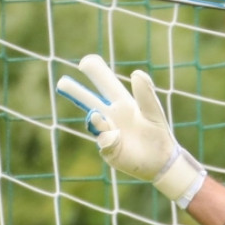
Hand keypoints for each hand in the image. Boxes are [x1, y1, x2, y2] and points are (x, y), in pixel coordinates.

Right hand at [56, 55, 206, 207]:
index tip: (86, 62)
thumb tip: (136, 73)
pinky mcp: (109, 150)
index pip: (106, 84)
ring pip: (95, 122)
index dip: (96, 72)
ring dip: (95, 119)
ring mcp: (107, 133)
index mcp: (122, 103)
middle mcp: (111, 116)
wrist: (162, 161)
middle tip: (61, 82)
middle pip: (90, 100)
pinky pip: (105, 142)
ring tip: (96, 115)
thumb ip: (146, 95)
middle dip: (76, 92)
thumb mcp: (154, 112)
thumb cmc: (158, 133)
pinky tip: (118, 139)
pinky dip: (110, 139)